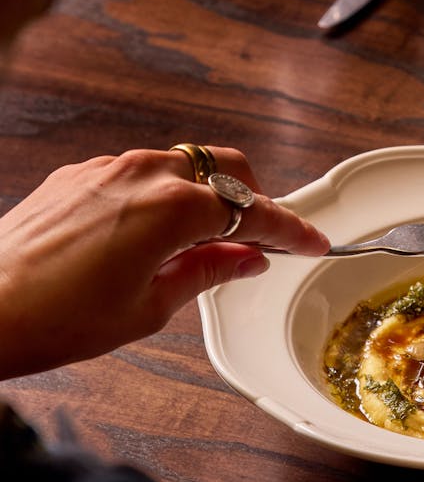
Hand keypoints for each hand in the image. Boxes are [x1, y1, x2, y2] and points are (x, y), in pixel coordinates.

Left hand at [0, 147, 329, 378]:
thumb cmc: (53, 316)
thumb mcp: (150, 306)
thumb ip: (209, 271)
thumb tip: (245, 258)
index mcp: (173, 207)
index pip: (254, 211)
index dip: (291, 229)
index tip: (312, 241)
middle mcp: (145, 174)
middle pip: (226, 168)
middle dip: (252, 198)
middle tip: (259, 238)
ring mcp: (109, 168)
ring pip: (185, 165)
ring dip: (207, 194)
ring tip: (203, 240)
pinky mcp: (81, 174)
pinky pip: (141, 171)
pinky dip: (164, 193)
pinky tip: (153, 232)